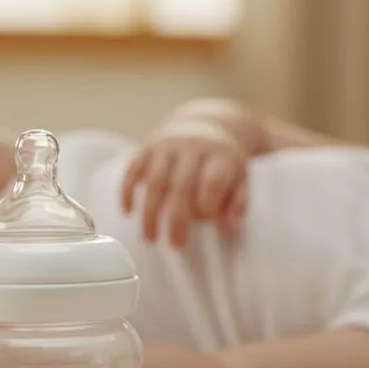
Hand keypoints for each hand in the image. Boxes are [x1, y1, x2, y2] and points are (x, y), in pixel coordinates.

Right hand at [120, 118, 248, 246]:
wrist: (204, 122)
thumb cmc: (223, 161)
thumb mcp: (240, 177)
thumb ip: (238, 202)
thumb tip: (229, 227)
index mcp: (220, 154)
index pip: (212, 182)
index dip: (207, 206)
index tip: (205, 221)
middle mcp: (192, 145)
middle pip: (182, 186)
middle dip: (177, 220)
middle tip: (175, 245)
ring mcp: (167, 144)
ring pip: (155, 181)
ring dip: (150, 213)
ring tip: (150, 238)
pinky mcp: (147, 146)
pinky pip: (133, 169)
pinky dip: (127, 192)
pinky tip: (127, 213)